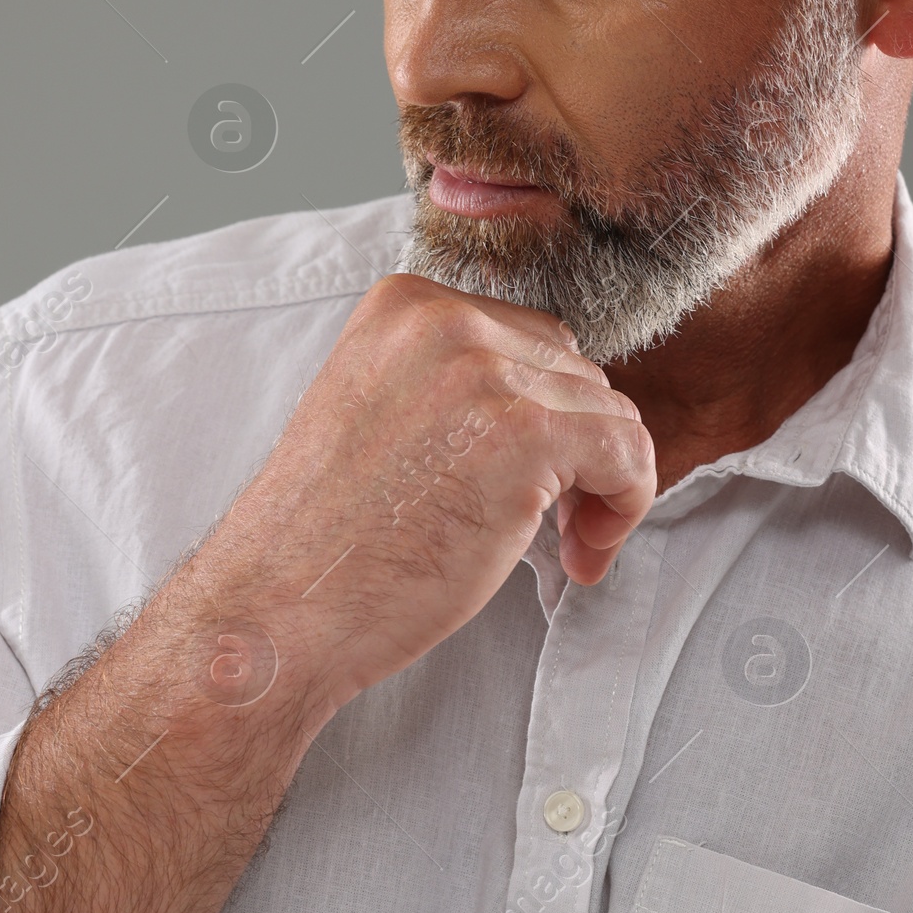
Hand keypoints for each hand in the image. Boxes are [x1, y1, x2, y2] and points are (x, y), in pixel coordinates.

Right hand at [211, 274, 655, 718]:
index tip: (522, 484)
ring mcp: (486, 372)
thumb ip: (456, 388)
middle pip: (574, 373)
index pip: (527, 340)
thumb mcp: (384, 416)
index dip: (542, 418)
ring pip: (610, 412)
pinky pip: (630, 452)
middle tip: (550, 528)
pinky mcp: (526, 432)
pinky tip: (580, 556)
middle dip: (575, 451)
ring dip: (601, 486)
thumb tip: (562, 403)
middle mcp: (445, 320)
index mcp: (404, 305)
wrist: (281, 606)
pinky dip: (627, 505)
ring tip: (563, 549)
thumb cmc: (331, 538)